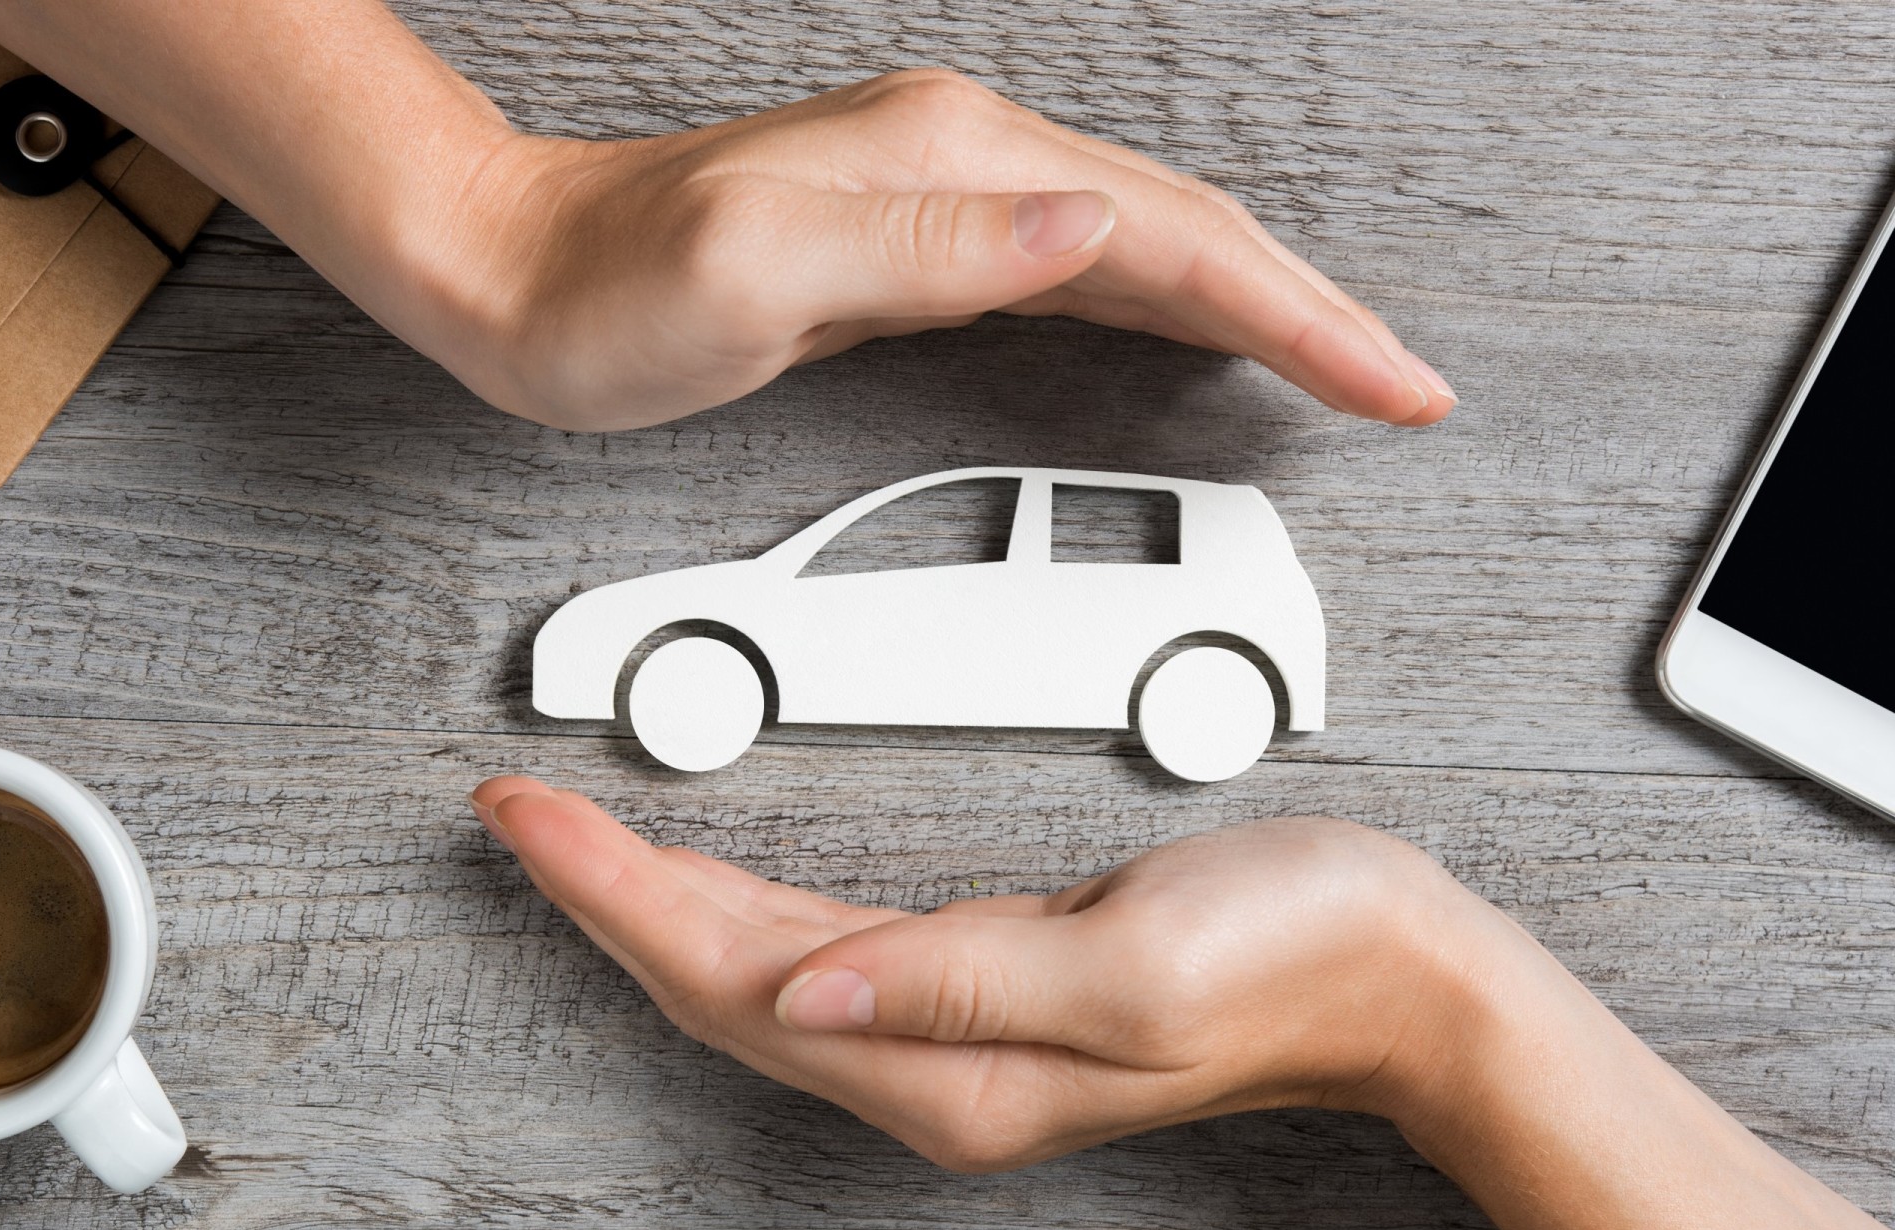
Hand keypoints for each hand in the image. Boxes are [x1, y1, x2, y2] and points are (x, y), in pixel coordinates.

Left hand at [0, 4, 1453, 432]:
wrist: (510, 271)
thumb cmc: (606, 292)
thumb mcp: (758, 268)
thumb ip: (931, 246)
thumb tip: (1092, 230)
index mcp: (956, 165)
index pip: (1174, 239)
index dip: (1297, 315)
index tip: (1388, 379)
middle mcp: (968, 164)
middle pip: (1188, 233)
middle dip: (1310, 309)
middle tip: (1400, 384)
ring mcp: (947, 201)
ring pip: (1148, 252)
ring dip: (1254, 307)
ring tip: (1337, 366)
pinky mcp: (921, 247)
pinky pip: (1085, 277)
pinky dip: (1165, 312)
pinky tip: (1190, 339)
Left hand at [469, 777, 1887, 1229]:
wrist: (1398, 973)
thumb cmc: (1294, 955)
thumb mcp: (1134, 964)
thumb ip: (961, 983)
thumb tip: (804, 987)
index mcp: (952, 1068)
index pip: (729, 977)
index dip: (615, 896)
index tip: (531, 817)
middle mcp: (932, 1067)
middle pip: (715, 980)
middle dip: (604, 895)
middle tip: (517, 811)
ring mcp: (952, 1036)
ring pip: (752, 966)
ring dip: (653, 900)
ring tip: (574, 835)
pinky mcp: (978, 988)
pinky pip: (813, 949)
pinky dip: (734, 903)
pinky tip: (705, 875)